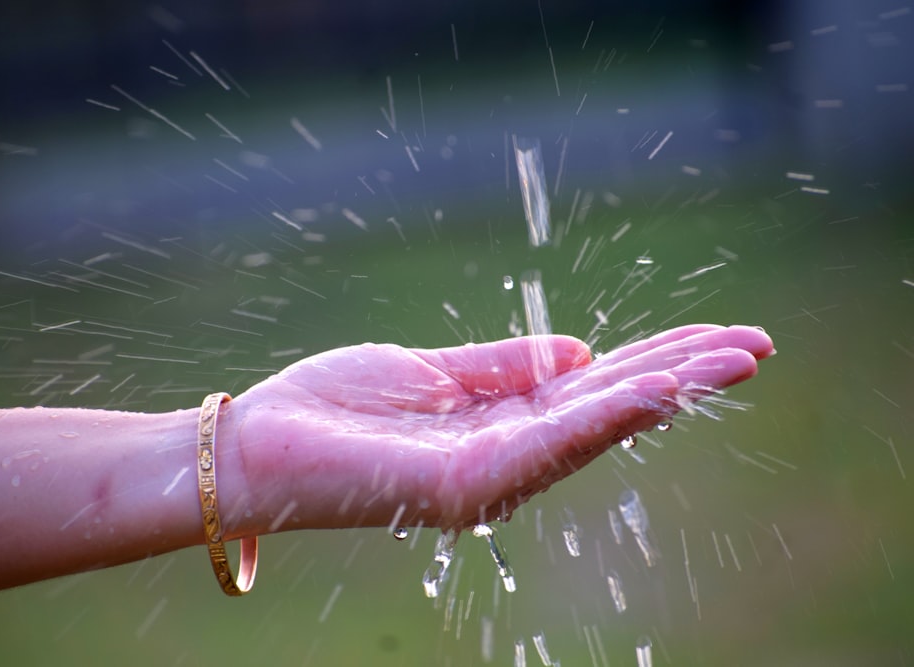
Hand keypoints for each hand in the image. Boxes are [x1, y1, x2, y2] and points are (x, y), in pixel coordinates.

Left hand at [228, 324, 773, 533]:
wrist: (257, 446)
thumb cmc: (334, 408)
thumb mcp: (428, 371)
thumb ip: (500, 367)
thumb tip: (577, 351)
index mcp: (498, 426)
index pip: (591, 391)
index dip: (654, 364)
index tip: (714, 339)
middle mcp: (504, 458)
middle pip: (608, 410)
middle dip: (682, 377)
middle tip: (757, 346)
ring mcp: (487, 476)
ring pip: (593, 427)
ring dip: (664, 392)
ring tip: (731, 360)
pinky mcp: (460, 484)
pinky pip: (544, 443)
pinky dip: (604, 415)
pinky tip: (655, 387)